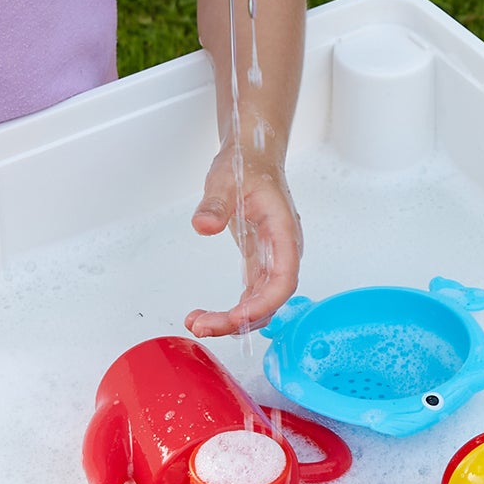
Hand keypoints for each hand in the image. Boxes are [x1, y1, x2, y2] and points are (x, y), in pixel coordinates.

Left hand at [185, 149, 301, 337]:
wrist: (254, 158)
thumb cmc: (246, 165)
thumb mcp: (224, 179)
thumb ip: (215, 203)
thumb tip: (203, 225)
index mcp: (282, 232)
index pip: (283, 278)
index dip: (264, 304)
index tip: (236, 317)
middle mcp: (283, 251)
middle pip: (271, 298)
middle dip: (241, 320)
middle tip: (203, 326)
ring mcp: (272, 259)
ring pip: (261, 302)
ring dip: (234, 321)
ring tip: (199, 324)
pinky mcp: (259, 263)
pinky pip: (251, 296)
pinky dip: (233, 311)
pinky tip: (209, 317)